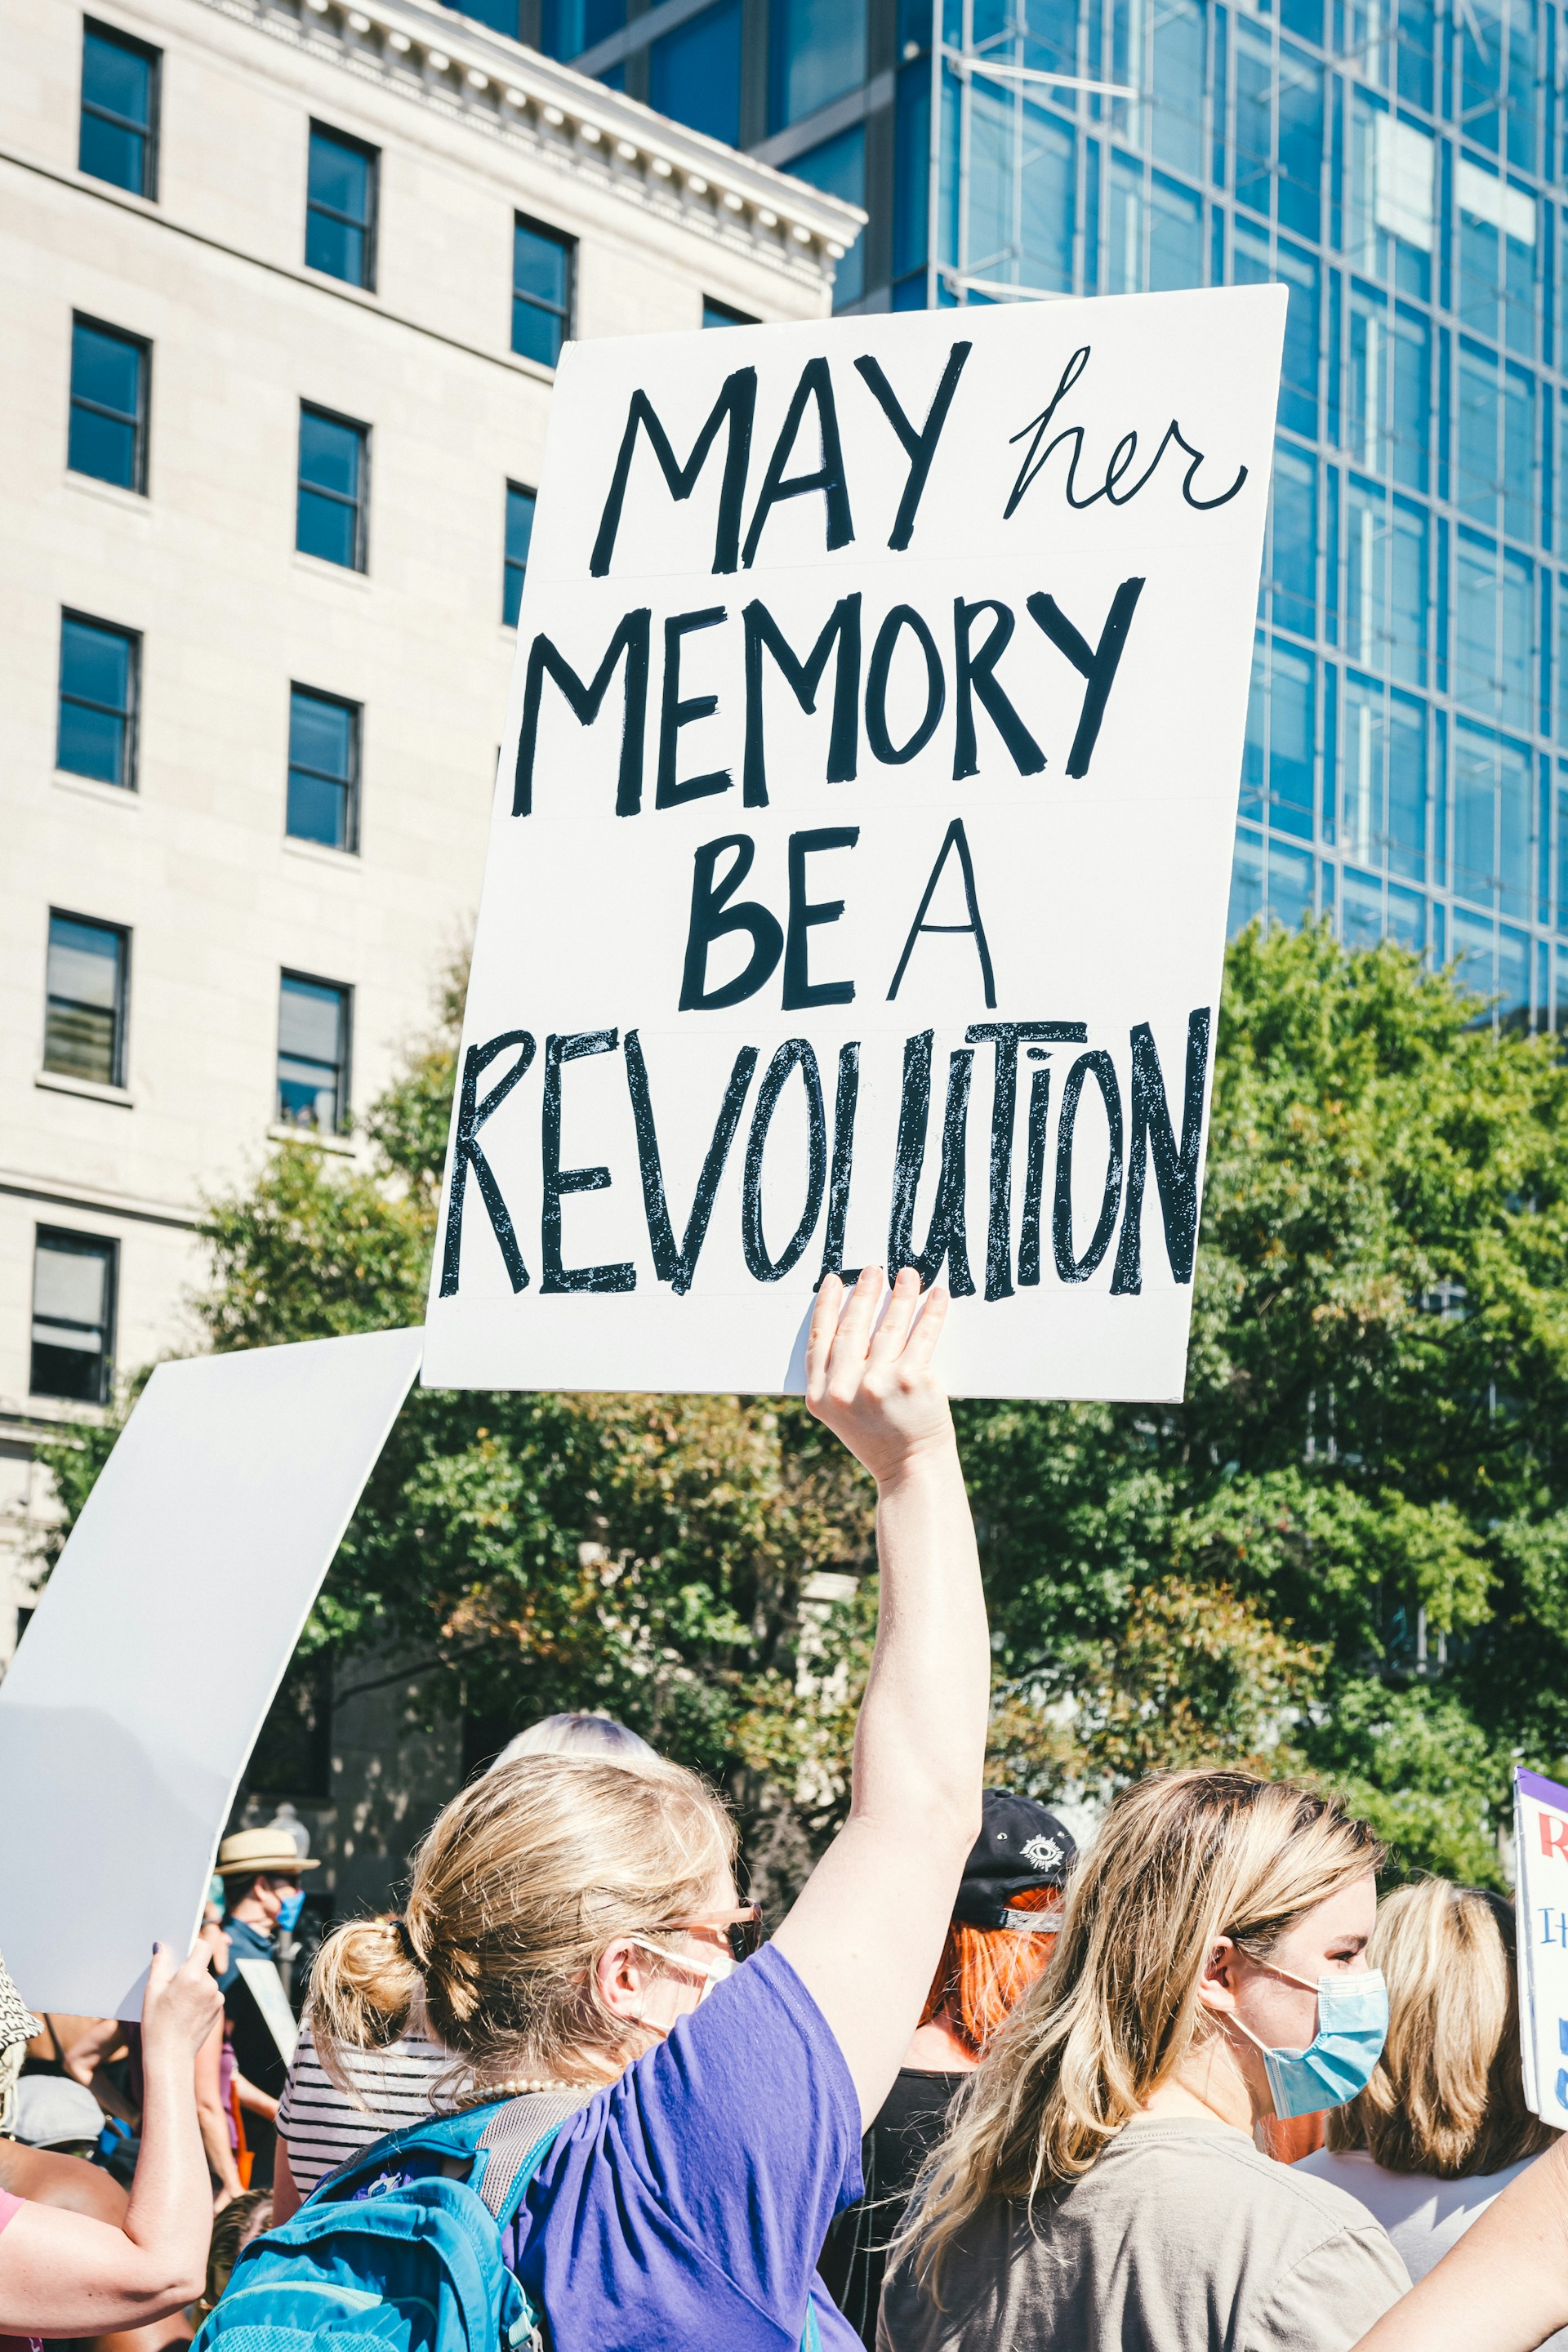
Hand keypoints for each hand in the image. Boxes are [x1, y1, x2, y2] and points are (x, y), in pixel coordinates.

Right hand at [140, 1941, 222, 2071]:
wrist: (170, 2057)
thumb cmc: (157, 2024)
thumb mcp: (152, 1991)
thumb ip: (160, 1964)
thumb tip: (163, 1946)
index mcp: (192, 1976)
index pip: (203, 1947)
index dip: (194, 1946)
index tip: (184, 1951)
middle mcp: (210, 1985)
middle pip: (202, 1966)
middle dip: (189, 1971)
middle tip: (171, 1986)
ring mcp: (217, 1999)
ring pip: (206, 1982)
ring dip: (195, 1986)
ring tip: (177, 2005)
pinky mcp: (219, 2011)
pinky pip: (210, 1996)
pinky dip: (200, 1999)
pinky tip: (185, 2013)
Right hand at [806, 1266, 953, 1484]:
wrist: (911, 1469)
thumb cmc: (879, 1438)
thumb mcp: (841, 1411)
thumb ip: (837, 1376)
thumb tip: (848, 1320)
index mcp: (820, 1395)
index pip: (820, 1338)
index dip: (827, 1306)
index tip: (834, 1281)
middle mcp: (844, 1388)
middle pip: (853, 1326)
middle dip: (865, 1292)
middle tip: (874, 1270)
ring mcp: (878, 1383)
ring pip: (889, 1326)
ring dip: (901, 1294)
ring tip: (907, 1275)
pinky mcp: (912, 1380)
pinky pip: (922, 1336)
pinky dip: (931, 1312)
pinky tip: (937, 1296)